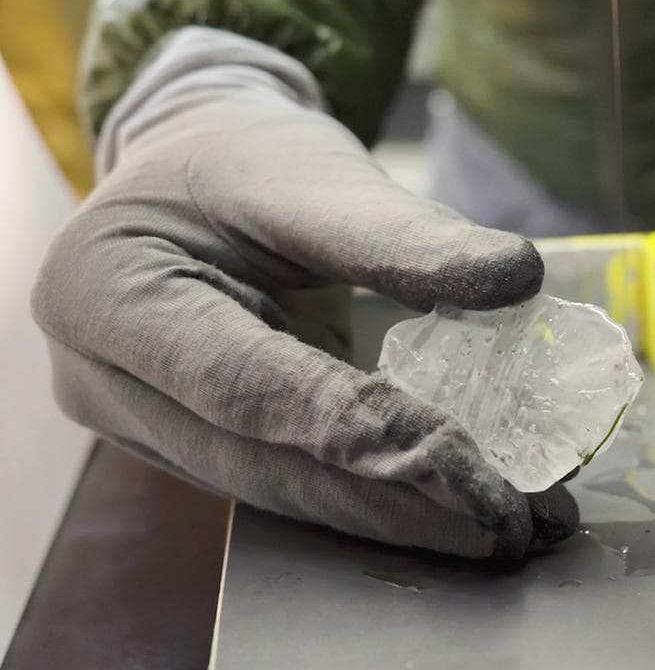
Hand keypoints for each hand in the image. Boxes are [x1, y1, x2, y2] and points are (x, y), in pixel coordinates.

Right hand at [32, 28, 576, 558]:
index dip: (364, 434)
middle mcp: (105, 381)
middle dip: (395, 505)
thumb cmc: (242, 159)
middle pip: (267, 467)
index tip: (469, 468)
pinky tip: (455, 507)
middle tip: (506, 528)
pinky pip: (288, 481)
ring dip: (396, 517)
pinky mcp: (192, 442)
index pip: (250, 388)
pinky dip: (374, 497)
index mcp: (107, 295)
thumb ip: (406, 234)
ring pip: (282, 492)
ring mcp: (142, 424)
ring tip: (502, 528)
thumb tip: (517, 275)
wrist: (188, 167)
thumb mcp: (313, 177)